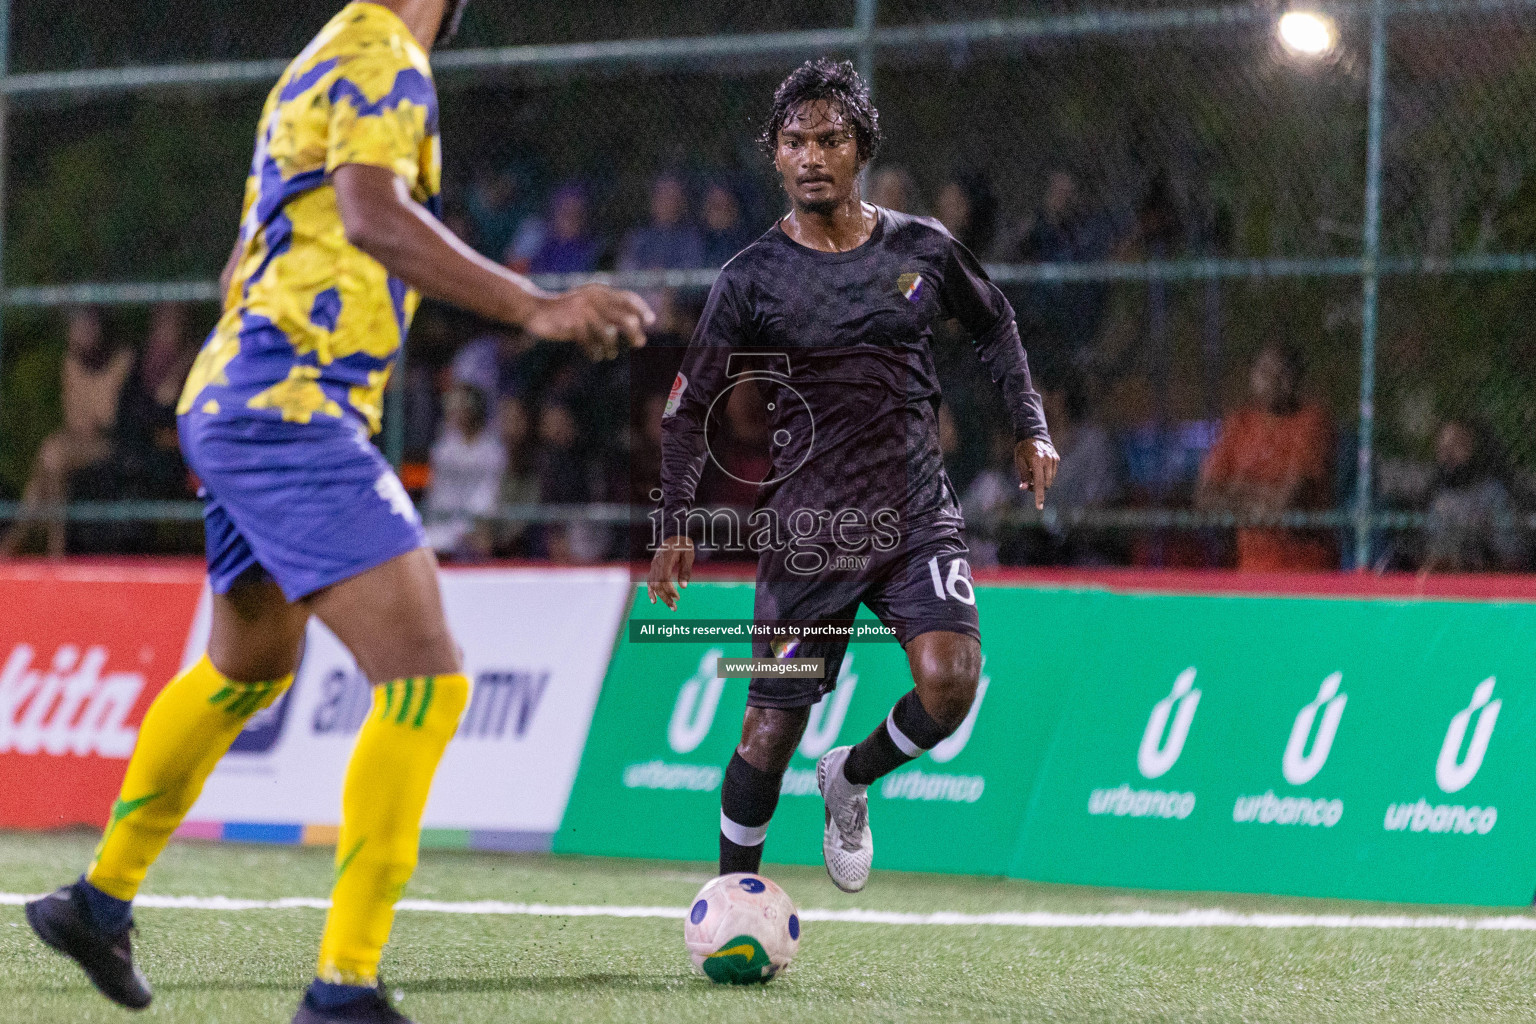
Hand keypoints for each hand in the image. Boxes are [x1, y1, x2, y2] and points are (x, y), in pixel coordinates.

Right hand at [524, 284, 654, 359]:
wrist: (534, 309)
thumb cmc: (568, 311)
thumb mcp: (590, 307)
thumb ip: (611, 316)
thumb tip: (640, 337)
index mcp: (599, 291)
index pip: (627, 298)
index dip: (642, 309)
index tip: (651, 321)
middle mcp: (593, 298)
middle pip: (625, 319)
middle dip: (634, 334)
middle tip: (639, 344)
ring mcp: (582, 310)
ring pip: (609, 334)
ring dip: (611, 348)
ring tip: (609, 354)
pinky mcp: (571, 323)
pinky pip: (590, 342)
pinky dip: (594, 352)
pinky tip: (595, 355)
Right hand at [647, 535, 694, 609]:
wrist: (674, 533)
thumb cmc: (683, 544)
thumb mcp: (688, 555)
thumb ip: (685, 570)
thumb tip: (684, 587)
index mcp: (665, 559)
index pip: (664, 579)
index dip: (669, 590)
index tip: (678, 597)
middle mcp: (656, 563)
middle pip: (657, 584)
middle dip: (665, 597)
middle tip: (674, 608)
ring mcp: (653, 565)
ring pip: (653, 584)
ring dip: (660, 596)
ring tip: (670, 606)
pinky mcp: (654, 567)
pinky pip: (650, 581)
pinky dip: (651, 591)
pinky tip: (655, 600)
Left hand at [1015, 437, 1059, 510]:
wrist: (1033, 434)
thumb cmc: (1022, 449)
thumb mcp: (1019, 462)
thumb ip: (1023, 476)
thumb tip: (1024, 488)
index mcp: (1036, 461)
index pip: (1039, 483)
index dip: (1039, 496)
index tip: (1039, 507)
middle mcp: (1047, 460)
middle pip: (1046, 484)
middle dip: (1038, 487)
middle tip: (1028, 483)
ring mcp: (1053, 459)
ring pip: (1050, 479)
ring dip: (1042, 481)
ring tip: (1034, 472)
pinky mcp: (1056, 458)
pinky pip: (1052, 473)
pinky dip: (1046, 474)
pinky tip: (1039, 467)